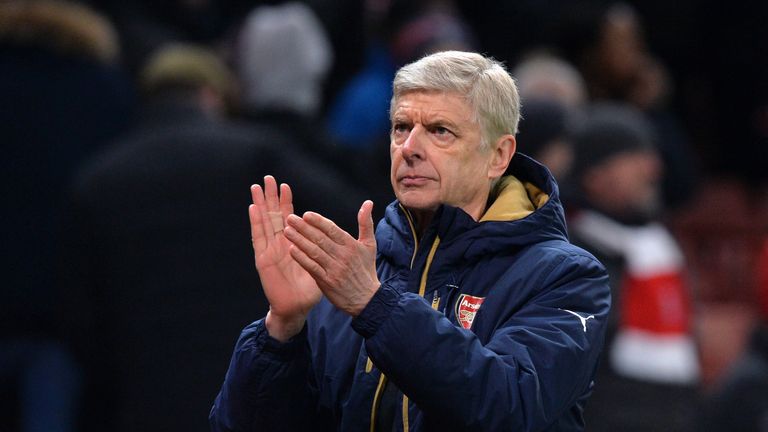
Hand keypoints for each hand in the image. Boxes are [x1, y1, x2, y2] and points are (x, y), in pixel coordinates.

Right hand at [250, 176, 321, 340]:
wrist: (297, 308)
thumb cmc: (309, 288)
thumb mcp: (322, 264)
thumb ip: (327, 249)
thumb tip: (341, 238)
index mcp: (292, 243)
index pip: (288, 218)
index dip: (286, 202)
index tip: (285, 185)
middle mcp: (279, 244)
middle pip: (273, 215)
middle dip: (270, 197)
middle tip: (267, 178)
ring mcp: (269, 250)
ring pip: (264, 222)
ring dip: (260, 204)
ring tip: (256, 187)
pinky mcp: (263, 259)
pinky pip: (259, 238)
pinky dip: (256, 223)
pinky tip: (253, 208)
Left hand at [283, 200, 378, 315]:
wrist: (367, 299)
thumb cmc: (366, 269)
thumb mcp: (370, 245)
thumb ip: (366, 223)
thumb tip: (368, 202)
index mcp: (351, 245)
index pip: (332, 229)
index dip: (318, 221)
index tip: (305, 214)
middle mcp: (342, 256)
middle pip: (320, 239)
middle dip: (303, 228)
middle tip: (290, 218)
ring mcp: (334, 269)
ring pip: (314, 251)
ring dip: (299, 240)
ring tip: (287, 231)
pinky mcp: (327, 282)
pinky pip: (311, 267)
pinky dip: (301, 258)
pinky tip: (291, 249)